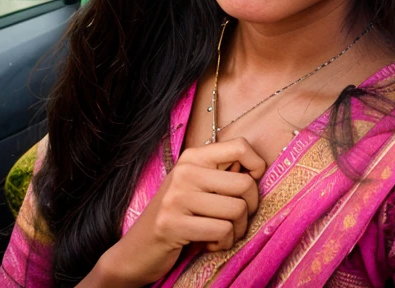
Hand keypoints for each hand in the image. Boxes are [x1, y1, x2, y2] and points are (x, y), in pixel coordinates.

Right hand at [90, 137, 266, 287]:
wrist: (137, 249)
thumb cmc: (176, 216)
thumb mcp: (195, 187)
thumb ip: (221, 174)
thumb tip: (257, 168)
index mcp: (193, 157)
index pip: (240, 146)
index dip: (256, 166)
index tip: (249, 187)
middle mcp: (185, 171)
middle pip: (245, 183)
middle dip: (249, 208)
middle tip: (235, 219)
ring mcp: (177, 196)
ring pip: (237, 209)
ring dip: (236, 230)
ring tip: (220, 233)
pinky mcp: (173, 224)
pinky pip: (222, 231)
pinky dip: (223, 243)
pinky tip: (208, 243)